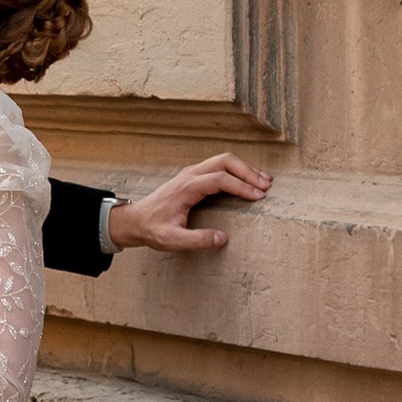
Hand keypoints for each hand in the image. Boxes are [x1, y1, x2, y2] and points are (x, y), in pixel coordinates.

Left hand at [106, 155, 271, 256]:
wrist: (135, 220)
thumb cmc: (153, 229)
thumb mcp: (171, 240)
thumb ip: (196, 240)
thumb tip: (221, 238)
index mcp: (186, 187)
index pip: (220, 179)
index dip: (241, 186)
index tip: (258, 197)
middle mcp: (190, 175)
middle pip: (224, 161)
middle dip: (248, 171)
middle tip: (266, 186)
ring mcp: (192, 173)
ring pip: (223, 160)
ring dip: (244, 169)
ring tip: (264, 181)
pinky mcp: (194, 176)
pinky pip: (219, 166)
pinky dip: (237, 170)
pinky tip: (248, 180)